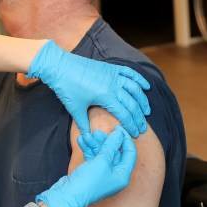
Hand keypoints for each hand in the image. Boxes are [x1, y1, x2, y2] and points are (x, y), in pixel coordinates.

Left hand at [26, 40, 149, 136]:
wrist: (59, 66)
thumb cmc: (66, 88)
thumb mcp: (75, 109)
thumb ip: (84, 125)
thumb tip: (88, 139)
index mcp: (105, 96)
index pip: (124, 114)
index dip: (131, 125)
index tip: (136, 134)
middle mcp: (113, 84)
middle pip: (132, 103)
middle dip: (139, 117)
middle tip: (143, 127)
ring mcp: (113, 75)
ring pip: (134, 88)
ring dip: (143, 100)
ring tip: (147, 111)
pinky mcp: (110, 68)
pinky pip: (129, 73)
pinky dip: (139, 79)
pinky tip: (146, 86)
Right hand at [36, 126, 136, 206]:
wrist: (67, 195)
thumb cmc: (88, 182)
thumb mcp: (102, 161)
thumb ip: (111, 146)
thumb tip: (118, 134)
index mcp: (122, 175)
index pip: (129, 153)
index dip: (124, 140)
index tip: (118, 128)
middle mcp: (114, 176)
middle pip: (114, 153)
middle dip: (105, 141)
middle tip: (97, 132)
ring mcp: (102, 175)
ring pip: (102, 154)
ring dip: (94, 144)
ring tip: (86, 135)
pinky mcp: (91, 173)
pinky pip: (93, 158)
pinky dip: (88, 150)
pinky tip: (81, 141)